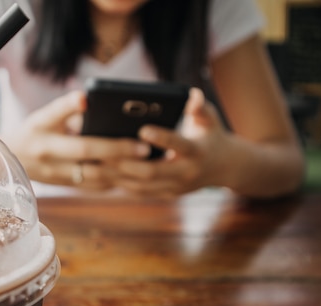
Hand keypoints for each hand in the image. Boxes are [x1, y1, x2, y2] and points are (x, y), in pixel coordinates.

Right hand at [5, 91, 148, 188]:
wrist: (10, 162)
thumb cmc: (31, 132)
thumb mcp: (42, 116)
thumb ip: (65, 107)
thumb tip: (86, 97)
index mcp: (48, 146)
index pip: (86, 148)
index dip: (113, 147)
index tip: (140, 143)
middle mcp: (56, 168)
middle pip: (97, 169)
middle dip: (125, 163)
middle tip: (150, 154)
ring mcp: (63, 181)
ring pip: (99, 183)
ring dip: (125, 176)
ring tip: (149, 165)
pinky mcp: (70, 187)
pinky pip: (96, 188)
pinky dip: (116, 182)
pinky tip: (134, 174)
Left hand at [113, 88, 230, 198]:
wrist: (224, 168)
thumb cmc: (211, 135)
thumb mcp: (210, 119)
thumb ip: (199, 107)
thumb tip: (192, 95)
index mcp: (197, 152)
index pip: (179, 145)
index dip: (162, 138)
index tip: (143, 128)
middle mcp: (186, 173)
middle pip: (152, 172)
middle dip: (127, 162)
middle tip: (104, 151)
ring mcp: (175, 187)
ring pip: (141, 186)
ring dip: (117, 175)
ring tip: (96, 163)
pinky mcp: (165, 194)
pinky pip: (139, 192)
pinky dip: (120, 183)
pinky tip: (102, 174)